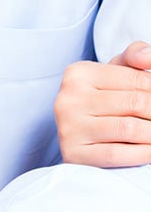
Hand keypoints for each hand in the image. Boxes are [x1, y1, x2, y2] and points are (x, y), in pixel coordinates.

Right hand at [55, 41, 150, 165]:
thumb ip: (136, 56)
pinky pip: (117, 154)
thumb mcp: (116, 73)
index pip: (136, 79)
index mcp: (78, 73)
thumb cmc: (104, 100)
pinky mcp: (73, 153)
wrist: (77, 135)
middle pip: (136, 103)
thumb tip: (147, 59)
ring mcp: (68, 127)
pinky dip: (144, 153)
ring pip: (130, 129)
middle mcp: (68, 98)